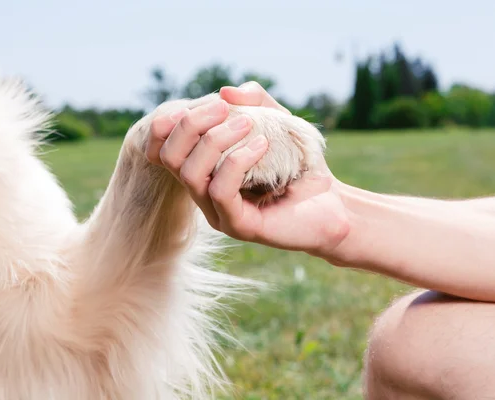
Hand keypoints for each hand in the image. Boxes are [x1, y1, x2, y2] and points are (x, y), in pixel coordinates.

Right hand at [146, 82, 349, 254]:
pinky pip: (220, 191)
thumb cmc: (299, 163)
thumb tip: (225, 92)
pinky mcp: (237, 226)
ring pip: (190, 173)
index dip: (171, 120)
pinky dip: (237, 160)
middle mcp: (203, 192)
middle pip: (169, 157)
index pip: (162, 146)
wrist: (332, 203)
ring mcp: (217, 211)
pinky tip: (262, 145)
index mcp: (204, 168)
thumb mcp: (276, 121)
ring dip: (214, 139)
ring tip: (246, 123)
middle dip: (190, 124)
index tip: (208, 102)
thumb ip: (253, 100)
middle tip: (224, 108)